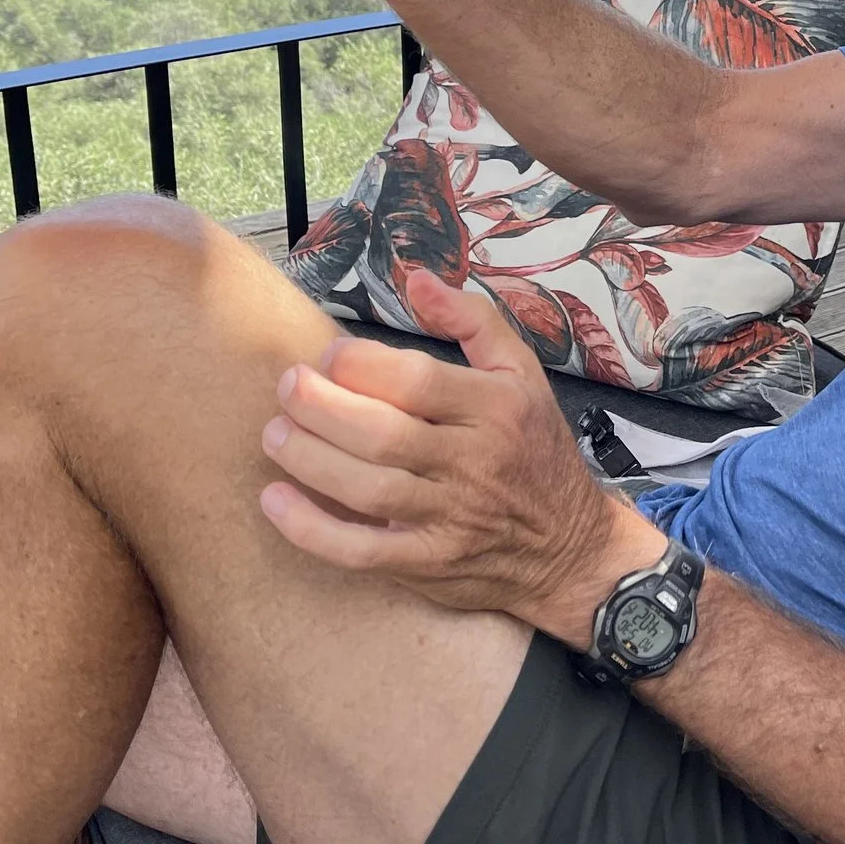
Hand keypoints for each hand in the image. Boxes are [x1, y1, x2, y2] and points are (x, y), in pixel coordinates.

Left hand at [256, 278, 658, 636]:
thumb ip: (471, 320)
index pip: (416, 381)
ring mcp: (451, 519)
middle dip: (320, 407)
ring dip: (308, 459)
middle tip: (287, 386)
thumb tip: (417, 279)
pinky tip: (276, 500)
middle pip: (382, 434)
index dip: (360, 364)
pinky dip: (311, 529)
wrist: (570, 549)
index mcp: (496, 407)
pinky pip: (361, 551)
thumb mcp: (522, 374)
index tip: (329, 355)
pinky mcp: (429, 564)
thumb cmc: (534, 449)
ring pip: (366, 489)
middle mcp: (475, 462)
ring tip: (274, 434)